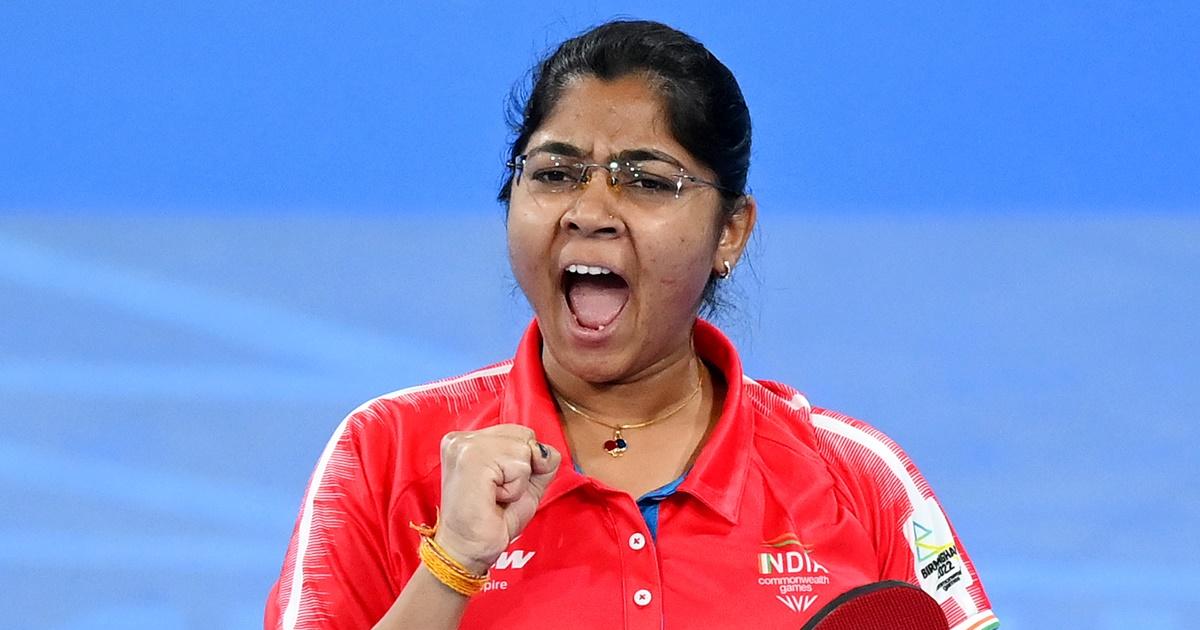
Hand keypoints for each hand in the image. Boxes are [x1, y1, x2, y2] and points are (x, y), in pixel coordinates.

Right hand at [433, 424, 561, 574]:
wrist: (468, 550)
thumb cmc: (491, 521)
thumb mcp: (526, 483)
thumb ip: (542, 461)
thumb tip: (545, 453)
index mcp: (469, 439)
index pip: (519, 433)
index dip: (522, 463)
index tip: (497, 486)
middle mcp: (462, 438)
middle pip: (525, 436)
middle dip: (522, 470)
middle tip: (496, 493)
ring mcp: (465, 445)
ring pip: (524, 450)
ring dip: (518, 482)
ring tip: (493, 496)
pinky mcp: (472, 458)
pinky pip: (521, 465)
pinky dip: (515, 489)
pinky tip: (492, 498)